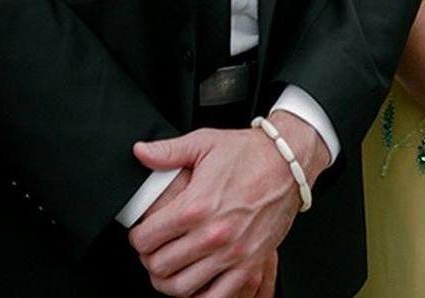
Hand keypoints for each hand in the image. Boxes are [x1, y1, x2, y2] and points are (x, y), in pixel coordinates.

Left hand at [128, 122, 319, 296]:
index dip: (137, 238)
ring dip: (167, 281)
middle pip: (160, 266)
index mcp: (196, 205)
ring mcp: (232, 254)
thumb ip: (168, 151)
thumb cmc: (247, 152)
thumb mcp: (204, 143)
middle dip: (149, 260)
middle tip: (152, 251)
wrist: (287, 163)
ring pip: (182, 288)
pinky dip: (199, 297)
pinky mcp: (250, 265)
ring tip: (168, 268)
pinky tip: (194, 282)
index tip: (141, 234)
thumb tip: (139, 152)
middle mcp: (212, 234)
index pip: (147, 238)